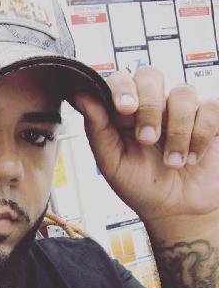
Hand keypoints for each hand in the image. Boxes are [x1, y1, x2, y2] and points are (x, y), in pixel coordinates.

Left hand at [75, 66, 218, 223]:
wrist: (177, 211)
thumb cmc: (141, 187)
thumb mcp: (111, 163)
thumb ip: (97, 129)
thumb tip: (82, 96)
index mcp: (124, 115)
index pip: (120, 80)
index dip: (122, 88)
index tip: (124, 109)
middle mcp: (152, 107)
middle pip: (150, 76)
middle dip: (149, 107)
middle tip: (147, 139)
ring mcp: (181, 111)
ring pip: (182, 93)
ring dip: (177, 132)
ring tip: (172, 163)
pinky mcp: (209, 119)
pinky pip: (211, 107)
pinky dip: (201, 135)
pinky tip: (193, 158)